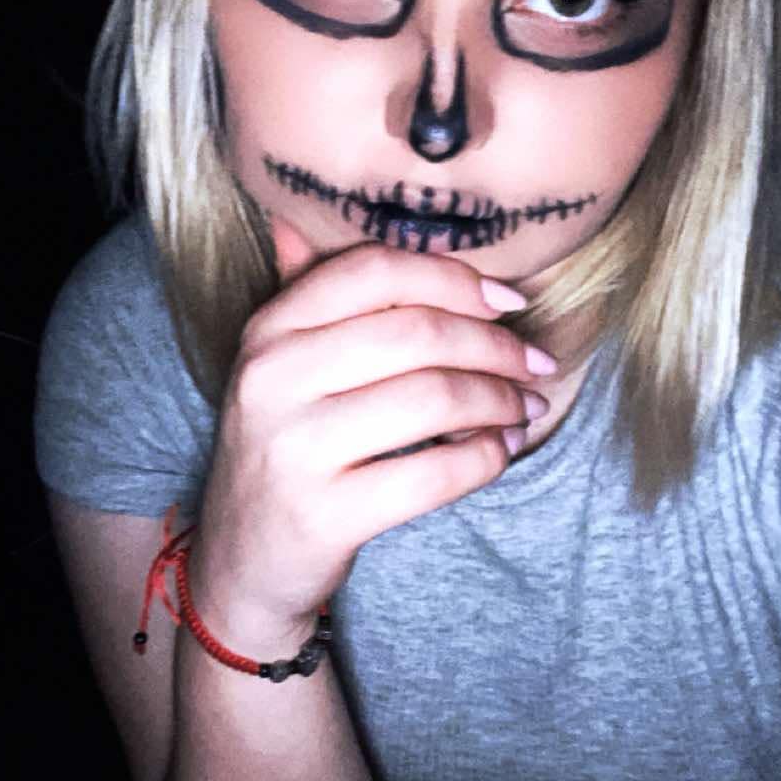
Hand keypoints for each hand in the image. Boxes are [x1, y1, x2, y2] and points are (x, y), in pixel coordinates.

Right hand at [188, 217, 555, 638]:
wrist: (246, 560)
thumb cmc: (285, 448)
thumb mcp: (280, 367)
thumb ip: (302, 294)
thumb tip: (296, 219)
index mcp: (269, 329)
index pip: (376, 271)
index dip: (455, 279)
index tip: (508, 303)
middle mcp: (273, 379)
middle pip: (417, 332)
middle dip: (495, 346)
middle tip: (534, 364)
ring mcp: (296, 448)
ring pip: (434, 397)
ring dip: (500, 401)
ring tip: (525, 408)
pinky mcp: (326, 514)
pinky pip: (435, 473)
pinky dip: (486, 458)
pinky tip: (501, 452)